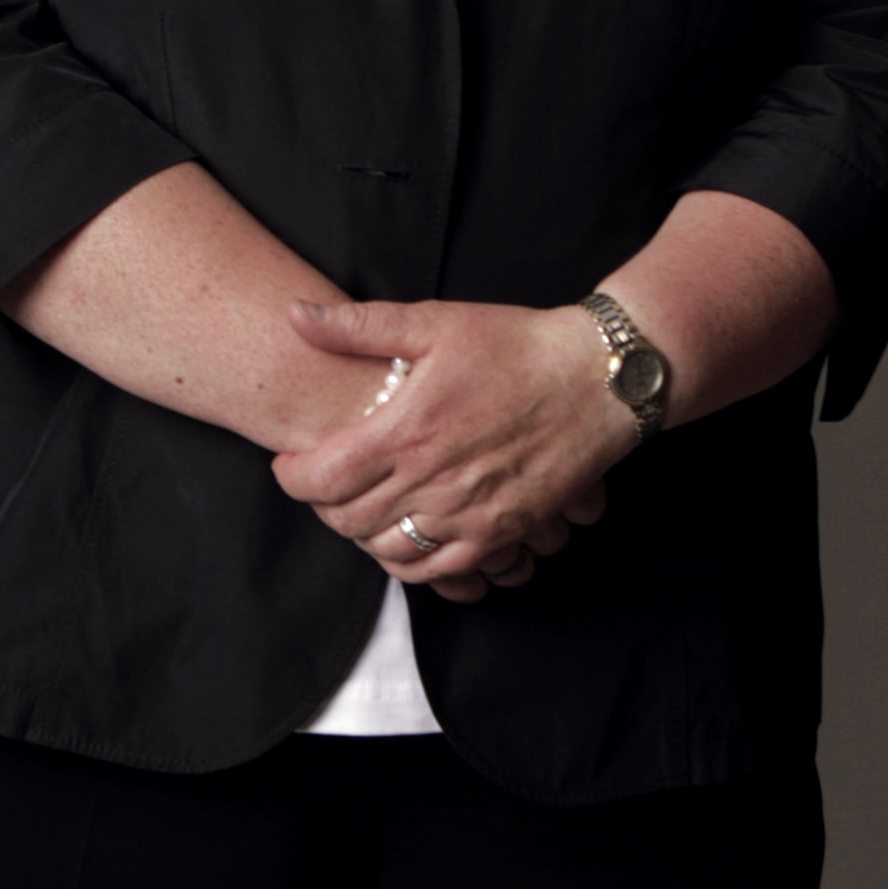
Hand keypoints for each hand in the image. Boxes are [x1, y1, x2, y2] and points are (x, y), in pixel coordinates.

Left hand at [268, 296, 631, 603]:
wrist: (597, 378)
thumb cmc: (515, 345)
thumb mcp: (434, 322)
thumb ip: (359, 326)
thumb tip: (295, 316)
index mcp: (407, 430)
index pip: (321, 478)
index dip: (292, 477)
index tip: (291, 463)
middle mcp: (433, 481)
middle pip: (347, 520)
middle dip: (324, 505)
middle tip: (327, 482)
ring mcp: (469, 514)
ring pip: (390, 552)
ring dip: (365, 535)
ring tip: (365, 507)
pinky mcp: (501, 532)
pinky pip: (441, 572)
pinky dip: (413, 563)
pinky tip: (409, 537)